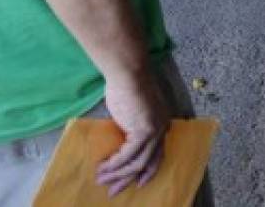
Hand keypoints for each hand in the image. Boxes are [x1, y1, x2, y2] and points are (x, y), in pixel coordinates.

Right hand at [95, 70, 171, 196]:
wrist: (128, 72)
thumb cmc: (126, 86)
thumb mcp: (131, 111)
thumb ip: (131, 127)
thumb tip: (120, 142)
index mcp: (161, 123)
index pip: (157, 154)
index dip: (146, 170)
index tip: (136, 183)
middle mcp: (162, 129)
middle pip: (148, 163)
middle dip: (130, 179)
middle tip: (114, 192)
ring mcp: (154, 131)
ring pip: (138, 163)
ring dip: (118, 174)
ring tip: (102, 180)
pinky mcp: (144, 131)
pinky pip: (127, 155)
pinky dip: (114, 164)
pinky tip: (103, 168)